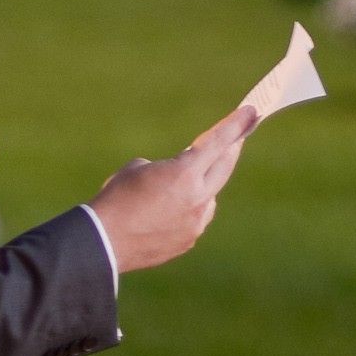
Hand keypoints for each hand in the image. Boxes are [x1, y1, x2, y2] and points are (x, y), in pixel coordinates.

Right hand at [89, 104, 255, 272]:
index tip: (252, 112)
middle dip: (230, 150)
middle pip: (224, 168)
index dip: (236, 125)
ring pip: (210, 196)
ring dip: (205, 184)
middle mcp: (198, 198)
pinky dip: (190, 209)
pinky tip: (171, 210)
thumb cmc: (116, 198)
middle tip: (237, 138)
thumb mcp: (138, 168)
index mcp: (185, 173)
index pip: (218, 142)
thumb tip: (173, 180)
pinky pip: (196, 218)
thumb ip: (166, 168)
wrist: (103, 243)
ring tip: (187, 180)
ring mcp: (195, 223)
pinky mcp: (188, 241)